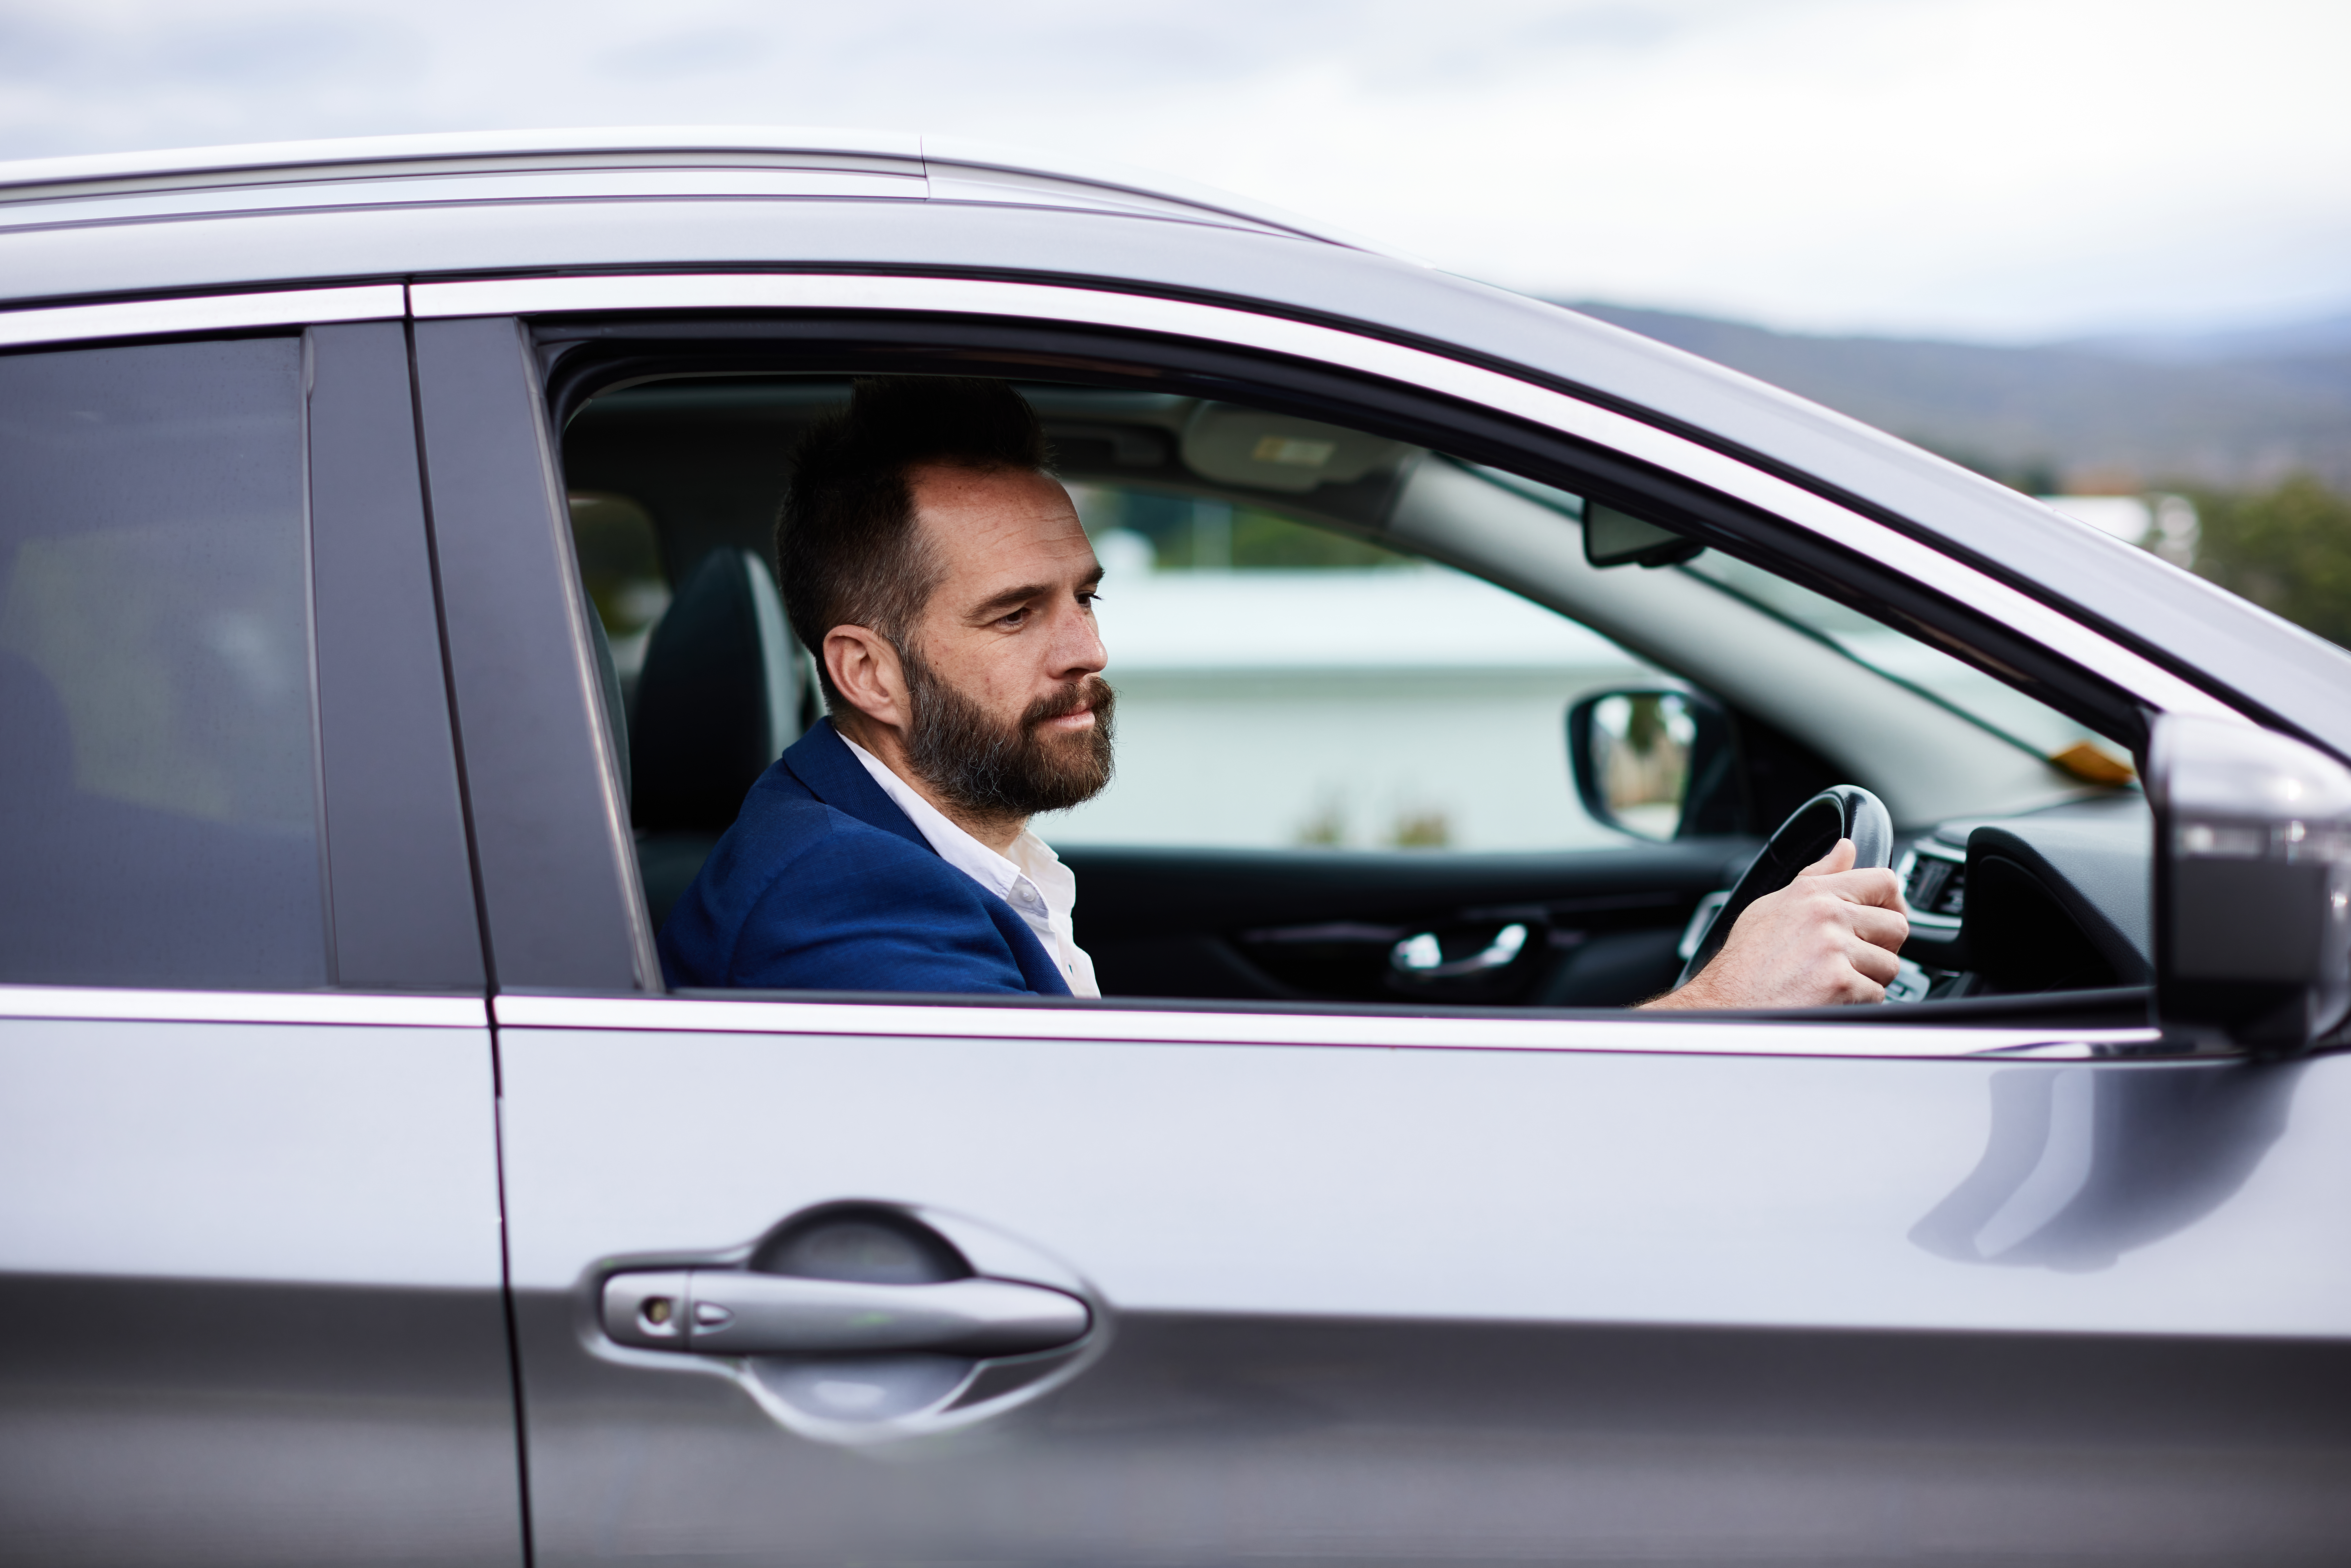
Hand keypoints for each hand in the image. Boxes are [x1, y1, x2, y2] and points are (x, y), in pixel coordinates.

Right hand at [1645, 838, 1908, 1008]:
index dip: (1893, 902)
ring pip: (1890, 965)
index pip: (1883, 881)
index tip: (1885, 917)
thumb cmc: (1744, 962)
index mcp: (1814, 893)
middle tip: (1855, 959)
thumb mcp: (1774, 906)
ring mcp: (1835, 949)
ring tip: (1833, 982)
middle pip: (1896, 927)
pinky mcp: (1841, 983)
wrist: (1726, 1004)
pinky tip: (1828, 999)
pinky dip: (1858, 1003)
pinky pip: (1877, 995)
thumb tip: (1846, 850)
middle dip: (1882, 947)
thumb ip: (1816, 876)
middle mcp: (1827, 915)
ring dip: (1869, 979)